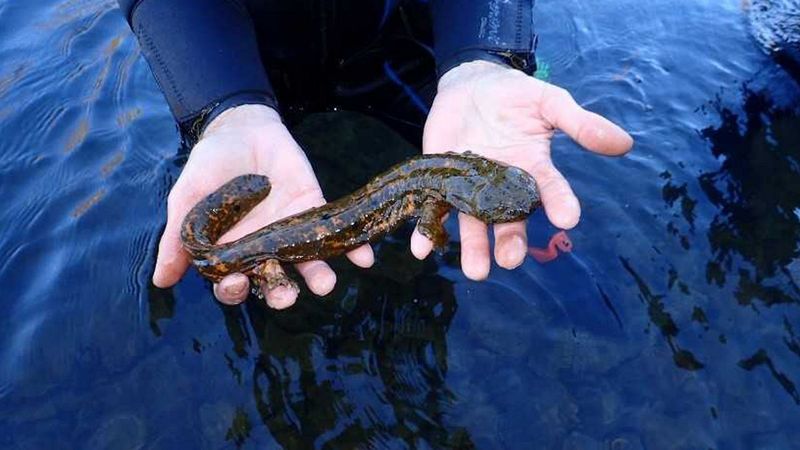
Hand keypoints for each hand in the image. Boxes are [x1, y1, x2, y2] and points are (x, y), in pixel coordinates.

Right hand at [153, 105, 373, 307]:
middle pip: (273, 282)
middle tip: (286, 295)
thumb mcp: (189, 197)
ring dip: (318, 277)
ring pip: (306, 265)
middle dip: (280, 293)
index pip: (233, 284)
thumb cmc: (210, 166)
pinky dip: (354, 248)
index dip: (234, 289)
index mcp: (231, 253)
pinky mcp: (314, 211)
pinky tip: (365, 257)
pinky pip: (336, 235)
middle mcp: (264, 250)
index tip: (235, 283)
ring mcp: (291, 232)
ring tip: (324, 283)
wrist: (241, 127)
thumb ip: (178, 238)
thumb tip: (161, 280)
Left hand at [412, 60, 632, 278]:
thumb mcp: (548, 101)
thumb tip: (624, 143)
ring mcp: (471, 188)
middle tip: (510, 260)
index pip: (549, 190)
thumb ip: (579, 122)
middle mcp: (503, 186)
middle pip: (509, 220)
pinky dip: (427, 231)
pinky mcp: (441, 183)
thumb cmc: (514, 94)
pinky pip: (435, 210)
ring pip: (474, 224)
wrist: (470, 85)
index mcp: (532, 169)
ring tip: (476, 272)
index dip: (560, 203)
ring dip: (473, 249)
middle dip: (511, 241)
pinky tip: (422, 249)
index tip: (569, 219)